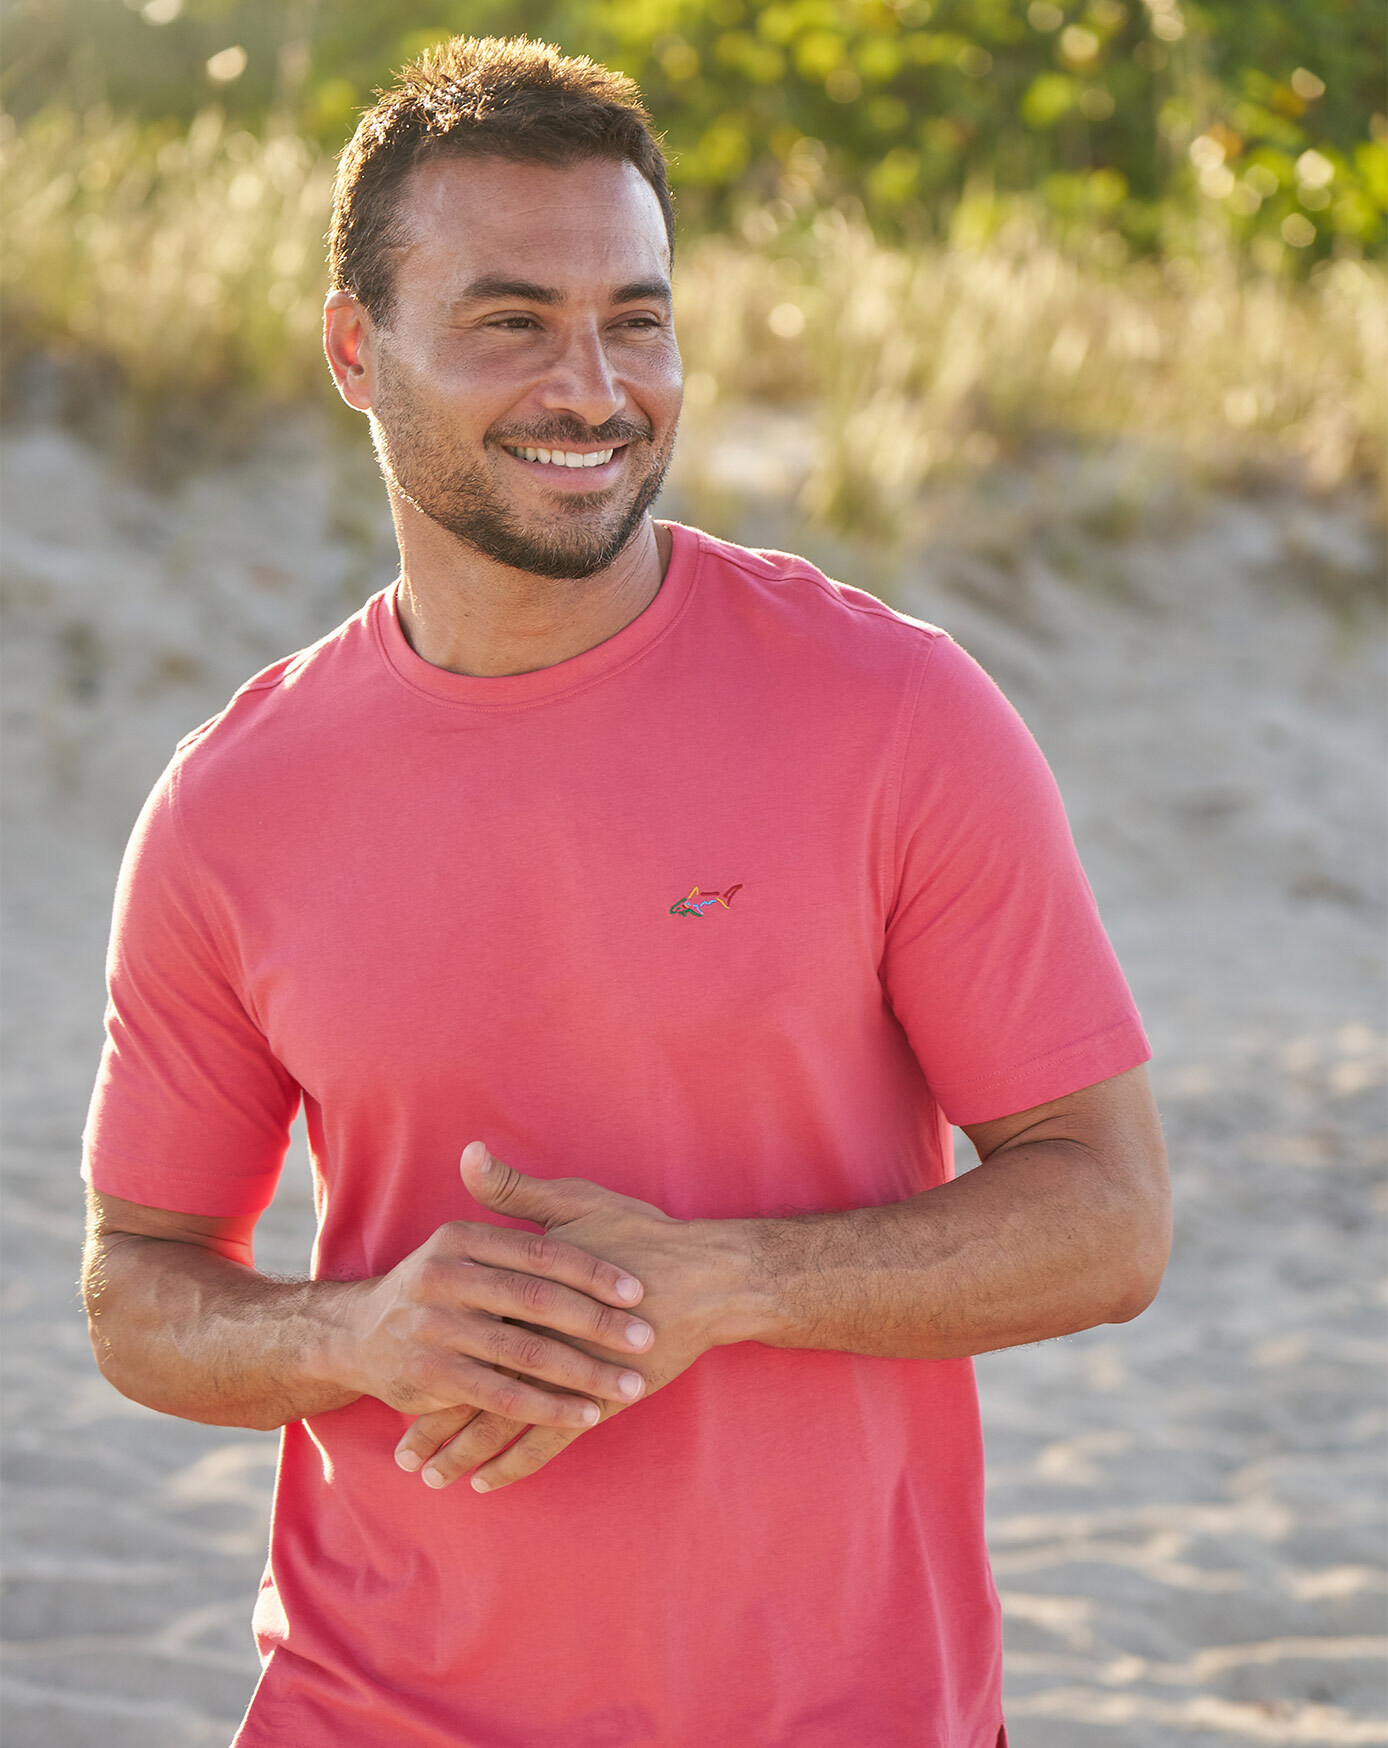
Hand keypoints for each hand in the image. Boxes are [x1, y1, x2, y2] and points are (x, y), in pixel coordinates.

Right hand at [333, 1174, 655, 1430]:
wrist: (356, 1335)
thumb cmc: (436, 1282)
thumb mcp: (459, 1237)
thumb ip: (489, 1202)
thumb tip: (477, 1149)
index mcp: (460, 1239)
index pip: (541, 1253)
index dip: (593, 1272)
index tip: (639, 1291)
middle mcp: (444, 1280)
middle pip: (537, 1302)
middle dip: (598, 1324)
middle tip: (645, 1339)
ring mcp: (435, 1331)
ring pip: (524, 1354)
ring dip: (583, 1373)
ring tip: (630, 1385)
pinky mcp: (431, 1378)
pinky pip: (503, 1397)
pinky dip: (548, 1408)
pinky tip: (585, 1416)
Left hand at [394, 1143, 752, 1491]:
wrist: (707, 1278)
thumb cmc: (641, 1236)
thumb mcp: (575, 1203)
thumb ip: (515, 1190)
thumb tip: (468, 1155)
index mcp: (523, 1291)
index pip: (462, 1329)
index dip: (426, 1356)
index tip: (388, 1378)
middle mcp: (537, 1335)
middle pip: (473, 1385)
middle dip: (435, 1423)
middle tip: (401, 1456)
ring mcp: (566, 1372)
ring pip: (502, 1422)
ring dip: (465, 1451)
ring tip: (430, 1478)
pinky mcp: (597, 1397)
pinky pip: (546, 1440)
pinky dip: (514, 1463)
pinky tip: (486, 1482)